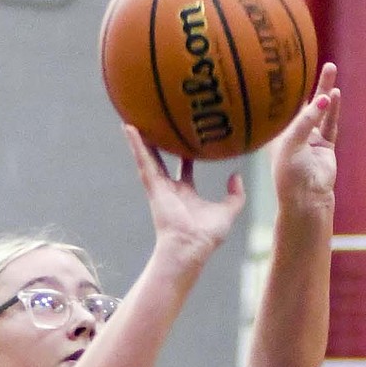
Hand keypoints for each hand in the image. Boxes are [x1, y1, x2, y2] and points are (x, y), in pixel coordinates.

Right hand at [122, 125, 245, 266]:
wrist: (191, 246)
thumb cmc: (207, 235)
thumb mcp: (228, 211)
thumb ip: (235, 195)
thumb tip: (236, 175)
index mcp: (187, 193)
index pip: (185, 168)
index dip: (186, 155)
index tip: (188, 139)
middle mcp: (170, 188)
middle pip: (163, 161)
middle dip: (159, 146)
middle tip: (156, 127)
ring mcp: (159, 187)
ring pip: (148, 157)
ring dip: (140, 140)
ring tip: (132, 121)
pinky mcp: (153, 186)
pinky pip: (143, 160)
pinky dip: (136, 145)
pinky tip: (129, 128)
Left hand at [270, 62, 340, 206]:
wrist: (306, 198)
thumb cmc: (289, 173)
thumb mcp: (293, 143)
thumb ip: (306, 120)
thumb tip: (323, 98)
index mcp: (277, 133)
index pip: (280, 106)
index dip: (284, 87)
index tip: (287, 63)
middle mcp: (294, 133)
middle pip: (302, 102)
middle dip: (309, 82)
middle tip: (314, 58)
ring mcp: (311, 138)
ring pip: (320, 109)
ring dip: (325, 90)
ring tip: (331, 68)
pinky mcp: (326, 145)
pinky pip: (330, 123)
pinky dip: (333, 109)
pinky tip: (335, 93)